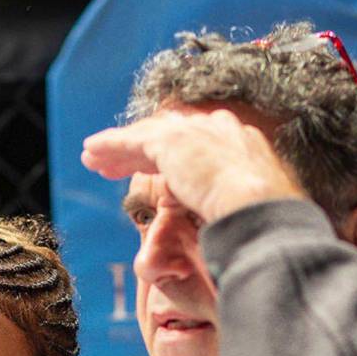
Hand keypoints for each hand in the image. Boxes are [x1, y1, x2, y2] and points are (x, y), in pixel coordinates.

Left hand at [81, 108, 305, 223]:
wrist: (260, 211)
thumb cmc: (265, 224)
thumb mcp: (253, 211)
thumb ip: (237, 209)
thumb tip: (230, 225)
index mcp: (242, 145)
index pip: (199, 145)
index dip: (173, 157)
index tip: (158, 170)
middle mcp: (220, 130)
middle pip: (170, 135)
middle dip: (141, 147)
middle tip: (115, 161)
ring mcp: (197, 133)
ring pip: (148, 136)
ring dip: (119, 148)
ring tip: (94, 159)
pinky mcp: (172, 144)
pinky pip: (132, 141)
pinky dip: (110, 146)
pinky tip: (91, 153)